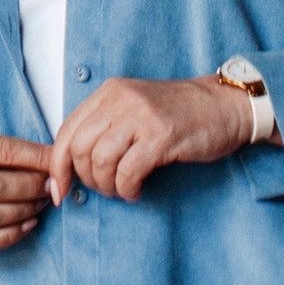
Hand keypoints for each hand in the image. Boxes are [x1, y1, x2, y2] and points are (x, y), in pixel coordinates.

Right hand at [0, 134, 52, 256]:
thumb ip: (4, 151)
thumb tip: (53, 161)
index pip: (3, 151)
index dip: (37, 158)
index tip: (58, 163)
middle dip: (33, 187)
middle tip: (52, 187)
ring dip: (26, 210)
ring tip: (41, 203)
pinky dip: (13, 234)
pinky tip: (28, 224)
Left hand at [48, 77, 252, 202]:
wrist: (226, 105)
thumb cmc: (180, 113)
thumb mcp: (134, 107)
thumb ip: (105, 125)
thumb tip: (72, 163)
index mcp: (108, 92)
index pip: (66, 131)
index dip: (57, 165)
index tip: (58, 189)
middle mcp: (120, 100)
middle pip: (79, 148)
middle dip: (84, 178)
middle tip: (101, 190)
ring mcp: (141, 117)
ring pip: (101, 161)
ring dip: (106, 186)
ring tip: (120, 191)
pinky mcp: (162, 137)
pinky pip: (128, 171)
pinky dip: (126, 188)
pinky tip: (135, 192)